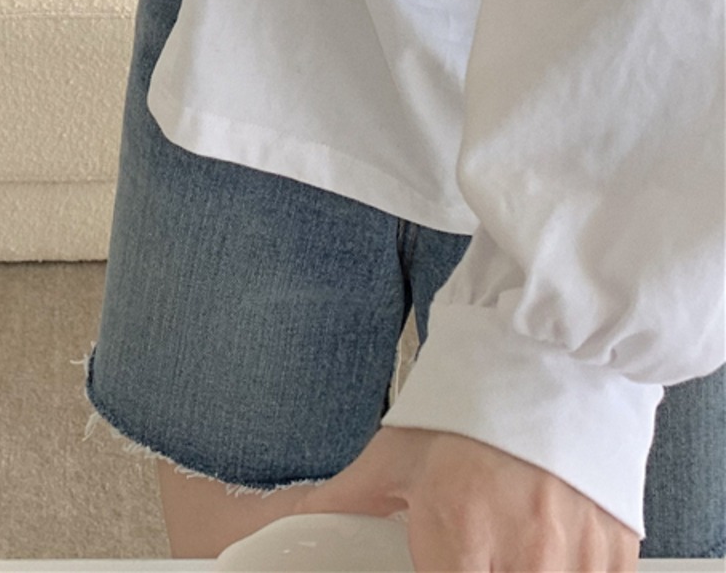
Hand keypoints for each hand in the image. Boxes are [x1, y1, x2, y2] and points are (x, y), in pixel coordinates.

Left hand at [283, 425, 639, 571]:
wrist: (547, 350)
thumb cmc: (470, 399)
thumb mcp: (397, 450)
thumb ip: (347, 502)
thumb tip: (288, 519)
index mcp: (458, 530)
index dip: (435, 572)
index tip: (437, 558)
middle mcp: (520, 551)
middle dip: (479, 566)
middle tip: (471, 548)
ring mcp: (572, 557)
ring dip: (521, 567)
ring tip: (507, 541)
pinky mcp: (613, 553)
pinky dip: (564, 569)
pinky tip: (546, 544)